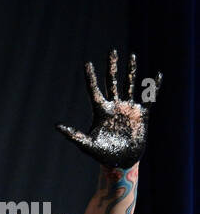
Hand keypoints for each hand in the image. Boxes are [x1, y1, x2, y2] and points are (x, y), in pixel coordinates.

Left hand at [57, 49, 159, 169]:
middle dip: (112, 67)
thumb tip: (56, 126)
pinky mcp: (142, 113)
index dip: (91, 77)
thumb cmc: (102, 154)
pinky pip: (149, 97)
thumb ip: (73, 134)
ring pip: (129, 85)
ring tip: (131, 55)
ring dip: (130, 71)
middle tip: (111, 51)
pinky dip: (154, 86)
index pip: (94, 90)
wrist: (121, 161)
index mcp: (101, 111)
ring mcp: (128, 108)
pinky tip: (157, 75)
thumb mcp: (86, 144)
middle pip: (112, 82)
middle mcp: (114, 106)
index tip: (87, 64)